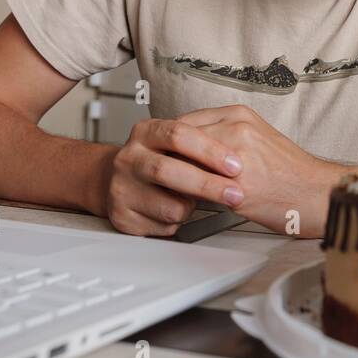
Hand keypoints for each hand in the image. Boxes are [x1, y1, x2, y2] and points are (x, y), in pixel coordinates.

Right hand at [101, 118, 245, 236]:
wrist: (121, 179)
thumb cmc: (158, 159)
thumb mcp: (175, 142)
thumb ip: (200, 144)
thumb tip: (235, 158)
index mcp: (146, 132)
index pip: (178, 135)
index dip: (209, 150)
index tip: (235, 165)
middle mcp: (129, 158)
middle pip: (168, 170)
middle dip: (207, 185)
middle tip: (235, 194)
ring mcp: (121, 188)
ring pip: (170, 206)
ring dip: (192, 208)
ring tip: (193, 201)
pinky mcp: (122, 216)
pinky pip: (163, 226)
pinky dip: (178, 222)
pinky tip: (174, 211)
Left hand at [176, 105, 355, 237]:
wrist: (315, 193)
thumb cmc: (290, 172)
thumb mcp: (257, 139)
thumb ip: (225, 137)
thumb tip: (193, 148)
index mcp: (239, 114)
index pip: (186, 122)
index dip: (170, 142)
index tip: (162, 153)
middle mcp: (235, 127)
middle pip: (180, 139)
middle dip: (166, 157)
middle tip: (156, 172)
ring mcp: (235, 153)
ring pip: (185, 161)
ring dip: (173, 176)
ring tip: (167, 188)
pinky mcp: (235, 181)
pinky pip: (198, 186)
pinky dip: (186, 194)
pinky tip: (184, 202)